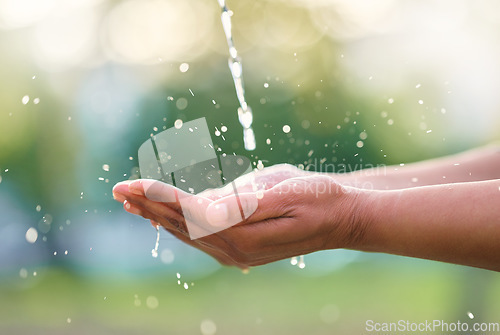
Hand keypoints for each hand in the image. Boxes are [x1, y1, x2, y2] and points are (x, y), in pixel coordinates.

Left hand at [113, 168, 364, 268]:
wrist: (340, 217)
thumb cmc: (318, 198)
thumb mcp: (284, 194)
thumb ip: (243, 204)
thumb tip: (204, 207)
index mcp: (242, 234)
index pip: (189, 213)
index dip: (159, 196)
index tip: (132, 183)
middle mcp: (233, 248)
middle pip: (180, 223)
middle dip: (148, 204)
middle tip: (118, 190)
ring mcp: (234, 250)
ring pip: (185, 231)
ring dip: (156, 214)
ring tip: (131, 201)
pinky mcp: (238, 246)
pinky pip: (198, 235)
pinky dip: (175, 222)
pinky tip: (162, 217)